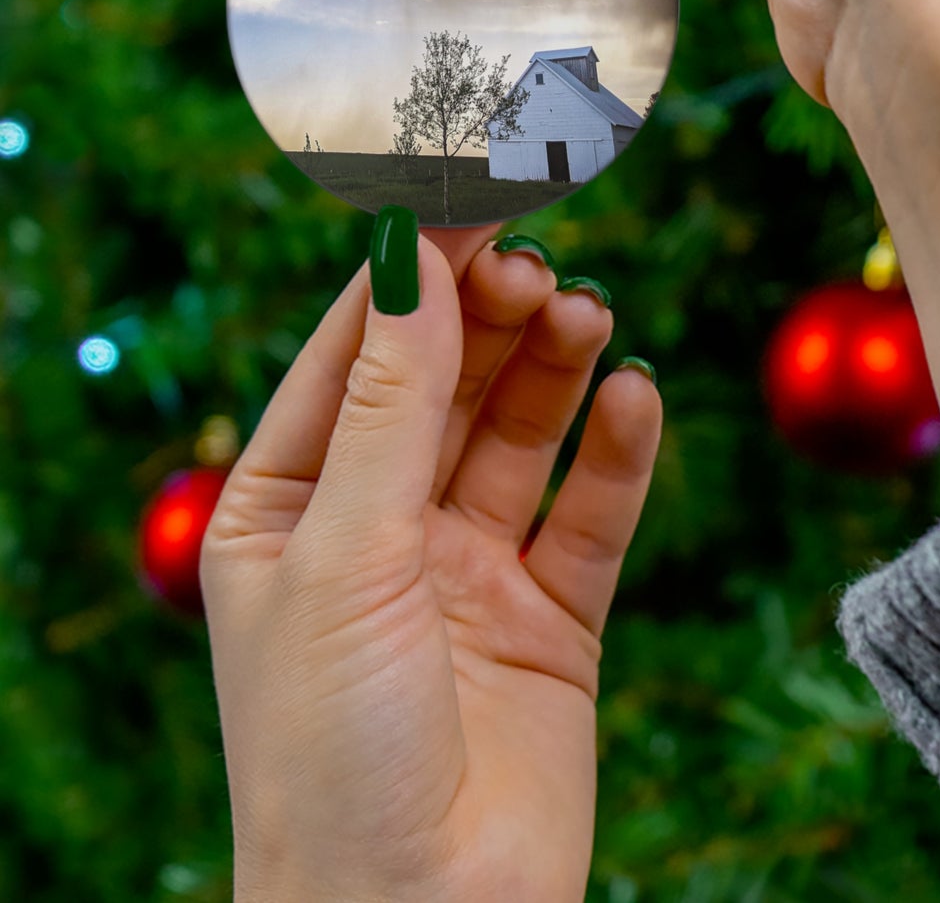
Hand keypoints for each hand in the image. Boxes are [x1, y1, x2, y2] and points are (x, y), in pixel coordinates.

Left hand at [201, 221, 661, 902]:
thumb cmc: (331, 752)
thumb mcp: (346, 555)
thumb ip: (391, 404)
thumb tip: (413, 259)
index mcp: (289, 509)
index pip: (353, 357)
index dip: (411, 277)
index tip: (467, 200)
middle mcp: (380, 529)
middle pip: (447, 383)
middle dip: (491, 319)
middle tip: (539, 264)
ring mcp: (469, 570)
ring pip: (522, 434)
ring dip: (555, 369)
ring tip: (588, 315)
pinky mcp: (552, 617)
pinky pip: (591, 513)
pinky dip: (617, 453)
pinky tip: (636, 398)